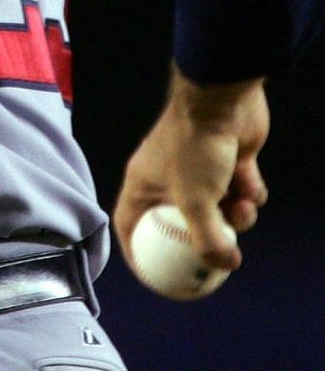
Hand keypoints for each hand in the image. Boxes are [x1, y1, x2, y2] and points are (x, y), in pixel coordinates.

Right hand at [113, 65, 268, 276]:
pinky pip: (238, 190)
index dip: (137, 252)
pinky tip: (249, 181)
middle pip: (180, 221)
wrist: (221, 101)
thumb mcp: (195, 202)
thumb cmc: (193, 147)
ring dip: (235, 216)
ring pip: (217, 209)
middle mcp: (166, 176)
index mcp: (143, 182)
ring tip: (241, 206)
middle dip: (204, 238)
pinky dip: (247, 192)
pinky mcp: (225, 160)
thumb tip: (226, 264)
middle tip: (222, 258)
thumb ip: (207, 240)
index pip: (129, 223)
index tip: (155, 277)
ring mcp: (197, 167)